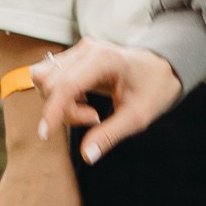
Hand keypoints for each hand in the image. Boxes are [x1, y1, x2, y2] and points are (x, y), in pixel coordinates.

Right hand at [31, 38, 184, 163]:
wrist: (160, 69)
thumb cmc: (153, 89)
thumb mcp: (137, 117)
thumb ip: (110, 135)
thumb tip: (87, 155)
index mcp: (104, 60)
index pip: (66, 85)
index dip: (53, 111)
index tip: (45, 135)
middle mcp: (86, 50)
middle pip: (52, 84)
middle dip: (67, 111)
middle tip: (95, 119)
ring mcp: (78, 52)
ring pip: (46, 81)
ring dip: (61, 104)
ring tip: (90, 110)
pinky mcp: (73, 58)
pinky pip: (51, 78)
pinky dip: (61, 97)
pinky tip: (83, 100)